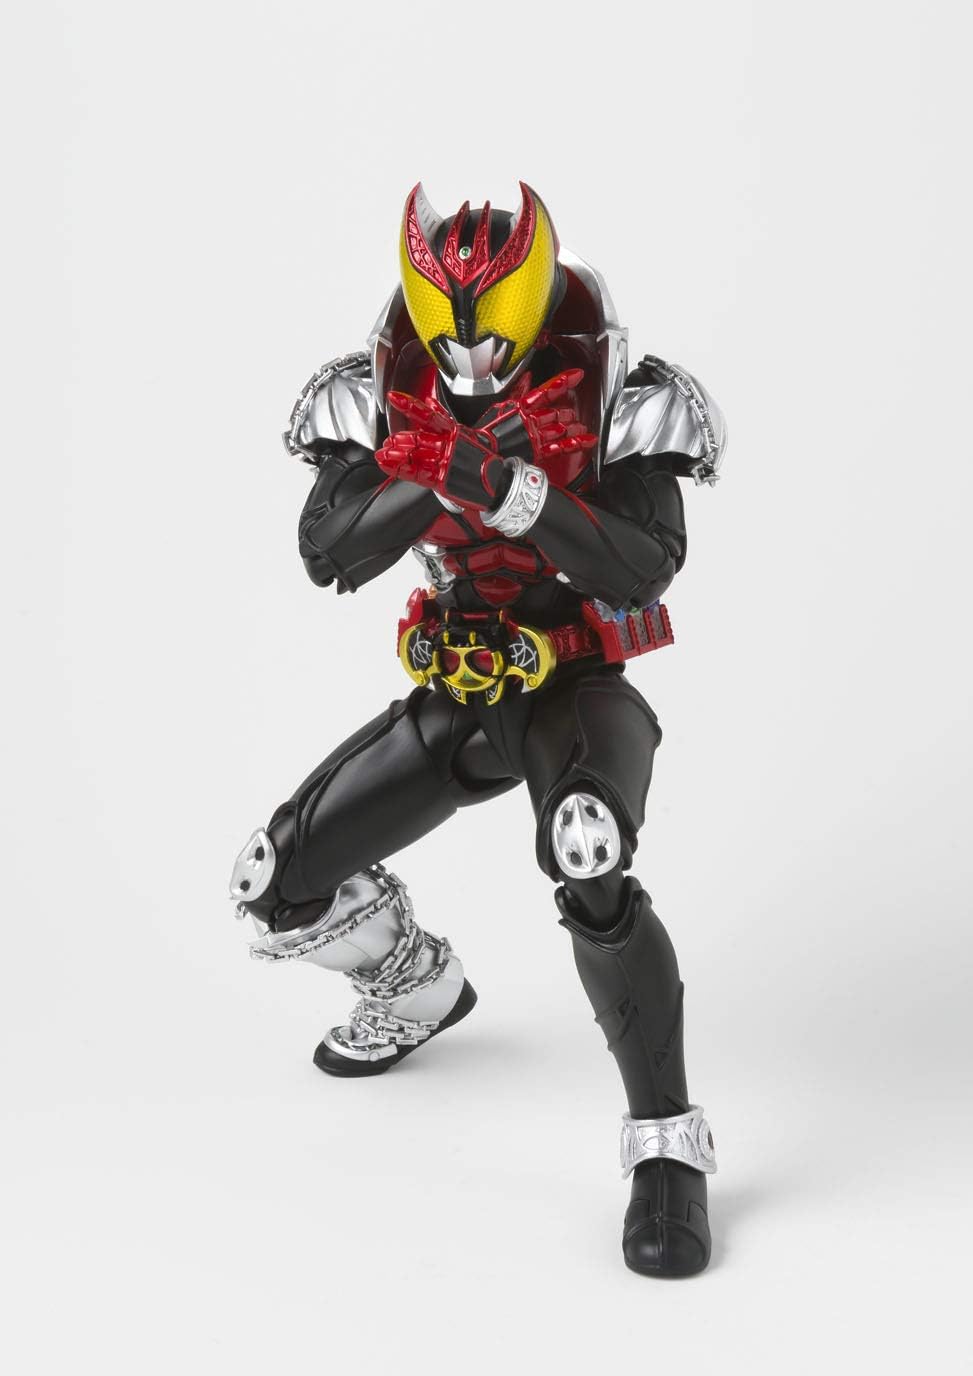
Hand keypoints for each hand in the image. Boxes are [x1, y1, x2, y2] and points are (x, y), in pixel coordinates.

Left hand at [377, 393, 505, 509]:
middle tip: (387, 442)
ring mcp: (444, 462)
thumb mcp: (467, 433)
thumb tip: (431, 403)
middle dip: (399, 440)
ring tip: (382, 455)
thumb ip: (444, 418)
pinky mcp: (442, 479)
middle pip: (417, 438)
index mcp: (454, 431)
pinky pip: (416, 473)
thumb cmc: (482, 459)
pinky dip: (400, 470)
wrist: (497, 483)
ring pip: (414, 456)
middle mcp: (448, 445)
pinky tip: (388, 466)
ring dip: (395, 456)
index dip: (410, 405)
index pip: (428, 415)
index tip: (393, 397)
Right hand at [480, 369, 598, 462]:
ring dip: (572, 427)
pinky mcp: (538, 450)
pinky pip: (561, 447)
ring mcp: (536, 436)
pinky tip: (588, 440)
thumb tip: (527, 377)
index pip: (547, 390)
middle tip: (571, 414)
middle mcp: (532, 420)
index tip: (578, 374)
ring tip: (580, 426)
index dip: (563, 381)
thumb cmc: (487, 431)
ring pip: (561, 428)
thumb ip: (517, 390)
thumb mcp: (500, 406)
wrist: (482, 453)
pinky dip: (576, 443)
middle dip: (565, 413)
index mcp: (522, 406)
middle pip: (555, 413)